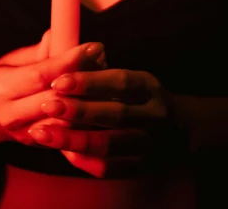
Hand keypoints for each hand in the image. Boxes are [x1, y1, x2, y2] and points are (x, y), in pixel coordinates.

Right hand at [0, 30, 107, 148]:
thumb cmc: (2, 79)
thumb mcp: (13, 60)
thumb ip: (39, 51)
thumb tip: (60, 33)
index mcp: (1, 88)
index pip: (41, 75)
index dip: (69, 61)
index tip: (92, 46)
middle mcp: (10, 115)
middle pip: (55, 99)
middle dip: (83, 79)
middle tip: (103, 60)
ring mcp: (24, 134)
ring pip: (65, 119)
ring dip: (88, 99)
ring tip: (104, 77)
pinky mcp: (38, 145)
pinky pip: (67, 133)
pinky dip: (84, 116)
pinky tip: (98, 99)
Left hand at [28, 65, 186, 177]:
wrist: (185, 130)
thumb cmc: (144, 97)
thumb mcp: (134, 78)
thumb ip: (103, 71)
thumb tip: (64, 57)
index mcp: (149, 87)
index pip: (119, 82)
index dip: (89, 81)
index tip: (59, 80)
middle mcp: (154, 115)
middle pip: (113, 114)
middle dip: (77, 111)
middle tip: (46, 105)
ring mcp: (151, 144)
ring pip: (109, 145)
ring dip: (73, 140)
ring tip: (43, 132)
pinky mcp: (145, 168)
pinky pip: (112, 169)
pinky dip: (87, 162)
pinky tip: (65, 154)